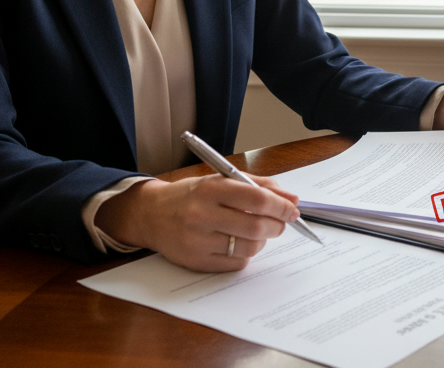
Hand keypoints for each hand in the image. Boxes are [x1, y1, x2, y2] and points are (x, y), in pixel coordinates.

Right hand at [96, 173, 298, 271]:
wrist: (150, 215)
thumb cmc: (191, 195)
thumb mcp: (221, 180)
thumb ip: (258, 185)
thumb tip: (292, 198)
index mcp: (211, 189)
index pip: (257, 199)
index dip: (281, 206)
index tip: (292, 209)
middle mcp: (202, 215)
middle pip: (256, 227)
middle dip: (277, 226)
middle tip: (280, 223)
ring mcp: (198, 241)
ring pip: (249, 247)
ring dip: (262, 240)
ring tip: (257, 232)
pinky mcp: (196, 262)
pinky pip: (236, 263)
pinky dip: (245, 253)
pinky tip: (237, 243)